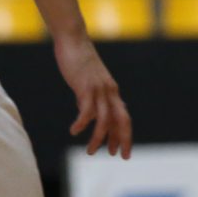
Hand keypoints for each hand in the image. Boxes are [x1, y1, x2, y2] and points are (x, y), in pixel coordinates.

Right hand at [54, 35, 132, 158]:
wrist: (74, 40)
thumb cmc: (79, 60)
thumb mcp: (88, 84)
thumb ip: (90, 99)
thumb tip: (88, 115)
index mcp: (112, 91)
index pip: (123, 117)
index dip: (123, 135)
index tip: (121, 152)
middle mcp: (109, 91)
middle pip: (122, 120)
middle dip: (123, 140)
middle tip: (119, 156)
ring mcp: (99, 89)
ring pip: (105, 120)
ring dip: (99, 138)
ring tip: (90, 152)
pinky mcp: (86, 86)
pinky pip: (87, 110)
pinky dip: (82, 123)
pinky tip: (74, 130)